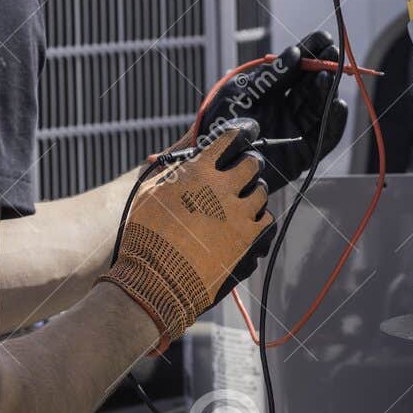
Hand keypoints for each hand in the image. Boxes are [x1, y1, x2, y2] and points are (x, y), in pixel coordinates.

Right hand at [100, 120, 272, 353]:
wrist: (157, 278)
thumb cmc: (146, 235)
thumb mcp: (150, 193)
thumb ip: (172, 172)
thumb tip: (184, 162)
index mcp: (199, 170)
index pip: (229, 138)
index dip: (239, 134)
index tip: (243, 134)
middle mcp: (223, 187)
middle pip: (252, 163)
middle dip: (248, 163)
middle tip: (243, 169)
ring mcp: (239, 213)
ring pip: (261, 191)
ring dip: (253, 191)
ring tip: (242, 199)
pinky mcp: (248, 239)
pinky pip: (266, 218)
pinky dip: (257, 217)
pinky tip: (246, 221)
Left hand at [197, 31, 349, 189]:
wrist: (211, 159)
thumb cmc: (219, 122)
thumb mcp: (243, 92)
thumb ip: (271, 76)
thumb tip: (296, 53)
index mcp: (272, 92)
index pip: (297, 69)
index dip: (311, 52)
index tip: (324, 37)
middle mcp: (286, 110)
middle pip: (312, 86)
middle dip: (323, 67)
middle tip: (332, 53)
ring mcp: (295, 131)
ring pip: (320, 108)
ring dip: (327, 90)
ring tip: (327, 75)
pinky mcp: (303, 154)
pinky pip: (325, 137)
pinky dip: (335, 121)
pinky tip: (338, 104)